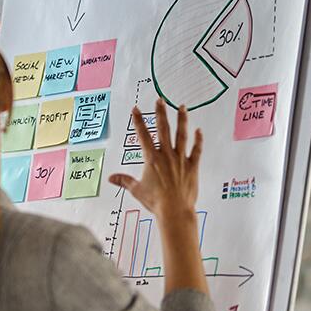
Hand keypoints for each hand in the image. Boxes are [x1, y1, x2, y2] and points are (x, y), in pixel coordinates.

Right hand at [109, 99, 201, 222]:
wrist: (174, 210)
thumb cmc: (155, 201)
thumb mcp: (137, 190)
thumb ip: (124, 181)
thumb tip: (111, 178)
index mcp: (151, 159)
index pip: (143, 136)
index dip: (138, 122)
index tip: (136, 109)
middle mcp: (166, 155)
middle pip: (163, 130)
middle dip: (161, 113)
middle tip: (160, 100)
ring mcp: (181, 159)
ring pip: (182, 135)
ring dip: (182, 120)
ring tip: (182, 107)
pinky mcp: (192, 166)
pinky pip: (196, 150)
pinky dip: (198, 140)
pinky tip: (198, 130)